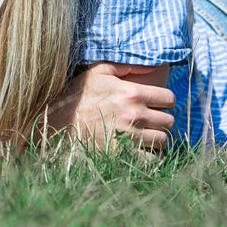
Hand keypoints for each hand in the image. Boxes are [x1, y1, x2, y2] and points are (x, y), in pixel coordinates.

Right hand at [44, 62, 175, 151]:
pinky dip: (149, 158)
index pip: (169, 98)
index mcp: (131, 93)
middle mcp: (134, 115)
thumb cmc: (77, 97)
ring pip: (162, 142)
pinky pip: (151, 161)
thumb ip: (125, 66)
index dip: (165, 101)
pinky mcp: (123, 156)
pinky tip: (139, 152)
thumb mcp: (97, 73)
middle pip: (169, 122)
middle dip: (162, 122)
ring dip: (156, 140)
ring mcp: (129, 137)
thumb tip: (150, 65)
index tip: (158, 105)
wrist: (56, 124)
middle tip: (150, 123)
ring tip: (144, 137)